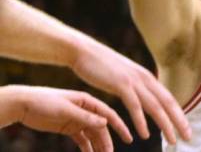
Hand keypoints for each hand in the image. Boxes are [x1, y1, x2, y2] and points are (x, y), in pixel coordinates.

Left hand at [1, 85, 129, 151]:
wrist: (23, 103)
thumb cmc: (45, 101)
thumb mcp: (66, 109)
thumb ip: (85, 116)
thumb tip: (105, 123)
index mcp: (88, 102)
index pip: (108, 115)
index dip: (120, 126)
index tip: (128, 138)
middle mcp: (86, 110)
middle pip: (101, 128)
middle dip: (107, 142)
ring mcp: (77, 119)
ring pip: (92, 135)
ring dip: (98, 146)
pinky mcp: (68, 127)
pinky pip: (81, 139)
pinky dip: (86, 147)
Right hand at [71, 39, 190, 144]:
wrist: (85, 52)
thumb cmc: (102, 67)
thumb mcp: (124, 78)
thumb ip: (136, 87)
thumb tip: (143, 96)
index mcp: (148, 78)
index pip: (169, 99)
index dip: (179, 115)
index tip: (185, 129)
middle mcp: (146, 79)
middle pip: (168, 103)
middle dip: (179, 122)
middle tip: (188, 137)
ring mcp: (135, 81)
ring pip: (156, 106)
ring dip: (165, 125)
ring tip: (172, 140)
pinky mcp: (121, 84)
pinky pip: (135, 106)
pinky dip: (141, 121)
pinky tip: (145, 134)